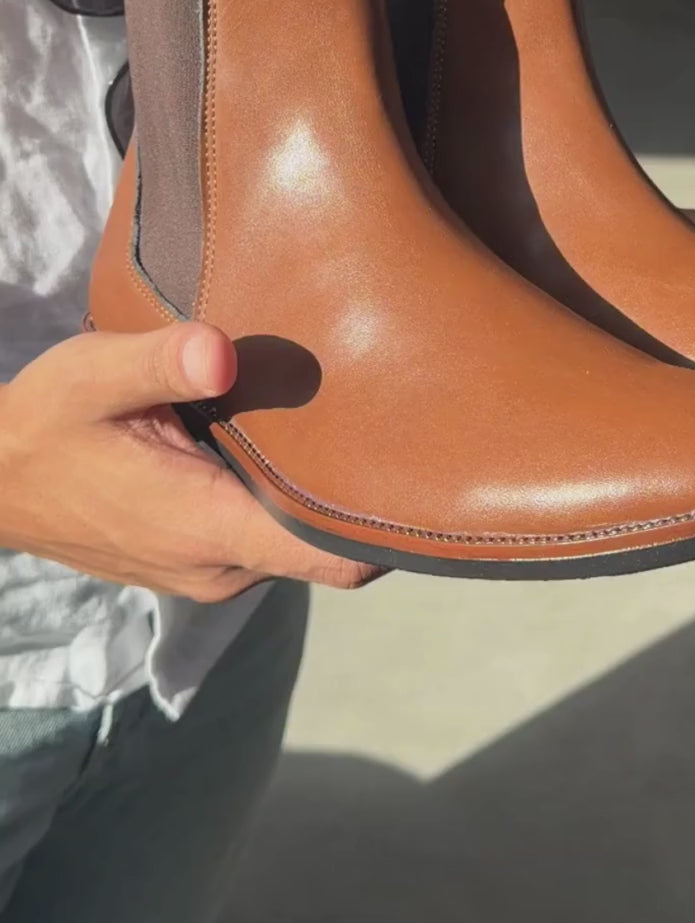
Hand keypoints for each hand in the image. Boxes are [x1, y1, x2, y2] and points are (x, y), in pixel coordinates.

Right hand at [0, 323, 386, 601]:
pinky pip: (268, 535)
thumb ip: (156, 362)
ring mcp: (214, 569)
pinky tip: (283, 443)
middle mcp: (223, 565)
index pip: (331, 556)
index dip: (386, 525)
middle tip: (394, 418)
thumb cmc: (43, 428)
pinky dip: (284, 498)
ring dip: (319, 492)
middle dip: (362, 493)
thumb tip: (223, 352)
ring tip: (342, 421)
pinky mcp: (203, 559)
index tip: (424, 473)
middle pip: (329, 545)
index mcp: (208, 526)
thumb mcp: (88, 376)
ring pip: (299, 539)